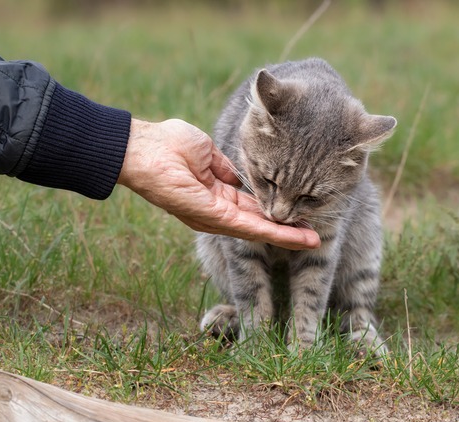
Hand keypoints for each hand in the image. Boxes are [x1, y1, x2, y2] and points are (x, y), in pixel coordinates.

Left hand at [117, 118, 320, 249]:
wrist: (143, 148)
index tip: (298, 213)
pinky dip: (273, 233)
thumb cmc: (167, 143)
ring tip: (313, 240)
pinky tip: (294, 236)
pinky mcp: (212, 217)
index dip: (275, 211)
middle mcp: (217, 211)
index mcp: (216, 194)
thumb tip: (240, 177)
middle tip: (315, 236)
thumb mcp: (207, 152)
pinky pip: (248, 227)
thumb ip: (225, 167)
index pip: (253, 207)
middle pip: (259, 224)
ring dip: (286, 236)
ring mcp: (214, 217)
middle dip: (287, 230)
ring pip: (258, 230)